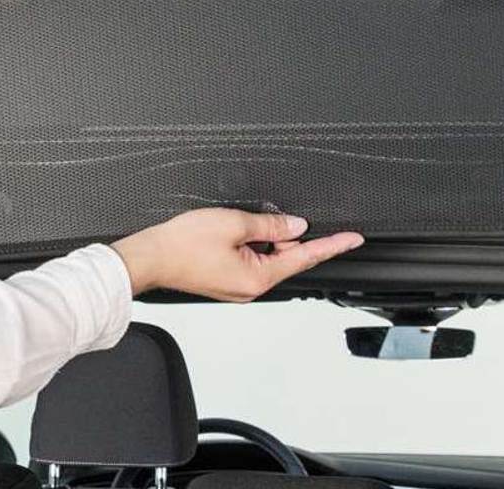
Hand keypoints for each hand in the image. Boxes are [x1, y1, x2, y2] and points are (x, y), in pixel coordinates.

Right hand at [110, 208, 364, 300]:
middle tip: (277, 217)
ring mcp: (238, 286)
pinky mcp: (226, 280)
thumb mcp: (234, 223)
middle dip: (289, 235)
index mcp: (258, 277)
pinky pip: (251, 261)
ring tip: (247, 223)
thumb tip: (295, 226)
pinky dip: (255, 245)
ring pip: (267, 258)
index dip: (332, 245)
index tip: (353, 239)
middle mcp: (251, 287)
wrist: (150, 257)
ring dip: (268, 239)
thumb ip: (271, 224)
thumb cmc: (182, 244)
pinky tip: (243, 231)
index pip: (305, 257)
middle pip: (286, 257)